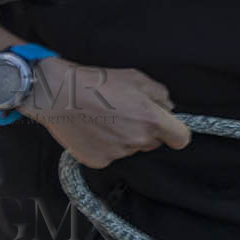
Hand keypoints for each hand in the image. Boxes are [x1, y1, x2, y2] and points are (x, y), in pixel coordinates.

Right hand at [21, 59, 190, 168]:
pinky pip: (110, 155)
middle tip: (125, 114)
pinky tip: (93, 129)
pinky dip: (105, 145)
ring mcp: (117, 153)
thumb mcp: (136, 78)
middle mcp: (137, 140)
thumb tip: (168, 108)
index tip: (169, 129)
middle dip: (146, 131)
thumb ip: (160, 95)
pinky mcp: (98, 161)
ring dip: (124, 138)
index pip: (181, 138)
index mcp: (152, 120)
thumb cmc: (96, 82)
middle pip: (153, 142)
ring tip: (105, 119)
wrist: (58, 94)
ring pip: (130, 148)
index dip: (176, 133)